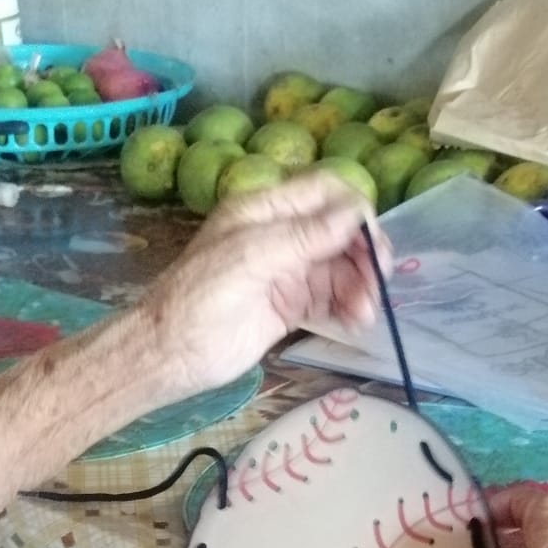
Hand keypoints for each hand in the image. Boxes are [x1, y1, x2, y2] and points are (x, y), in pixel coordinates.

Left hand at [141, 172, 388, 396]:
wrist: (169, 355)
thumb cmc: (199, 299)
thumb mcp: (251, 257)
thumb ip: (304, 235)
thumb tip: (355, 213)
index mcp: (265, 210)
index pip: (323, 193)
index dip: (354, 212)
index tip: (373, 243)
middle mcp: (279, 236)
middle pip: (338, 232)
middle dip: (363, 254)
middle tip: (378, 284)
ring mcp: (285, 273)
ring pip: (338, 269)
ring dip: (359, 287)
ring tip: (363, 315)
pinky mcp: (288, 307)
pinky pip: (329, 299)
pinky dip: (347, 307)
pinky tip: (356, 322)